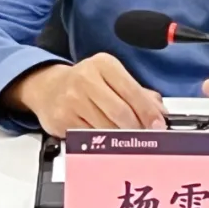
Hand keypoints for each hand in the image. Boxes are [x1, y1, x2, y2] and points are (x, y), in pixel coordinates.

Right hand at [6, 53, 167, 137]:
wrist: (48, 88)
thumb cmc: (85, 83)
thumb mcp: (111, 78)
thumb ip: (137, 93)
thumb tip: (159, 112)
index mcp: (104, 64)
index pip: (132, 90)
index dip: (148, 111)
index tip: (158, 125)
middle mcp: (86, 78)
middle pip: (120, 112)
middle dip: (137, 128)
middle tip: (146, 137)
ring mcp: (72, 100)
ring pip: (106, 127)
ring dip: (121, 138)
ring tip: (128, 140)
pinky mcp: (63, 119)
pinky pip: (90, 138)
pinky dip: (103, 143)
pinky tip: (107, 142)